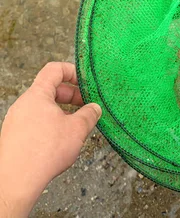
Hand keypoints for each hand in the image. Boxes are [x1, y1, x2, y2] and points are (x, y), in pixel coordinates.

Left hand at [0, 62, 101, 217]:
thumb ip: (89, 114)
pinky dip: (52, 124)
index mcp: (37, 95)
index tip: (86, 82)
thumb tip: (94, 109)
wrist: (16, 180)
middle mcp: (24, 104)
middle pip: (50, 89)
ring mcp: (17, 120)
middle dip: (72, 95)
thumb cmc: (43, 152)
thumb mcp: (77, 129)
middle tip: (88, 105)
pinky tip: (62, 139)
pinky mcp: (15, 136)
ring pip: (44, 107)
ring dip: (63, 111)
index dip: (73, 71)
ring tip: (77, 125)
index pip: (54, 70)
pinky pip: (36, 121)